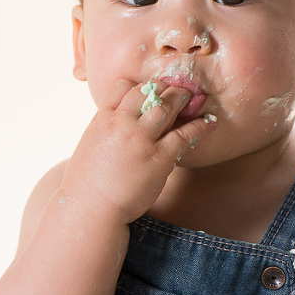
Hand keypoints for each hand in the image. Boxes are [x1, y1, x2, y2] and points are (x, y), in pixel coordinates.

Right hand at [61, 79, 216, 222]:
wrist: (90, 208)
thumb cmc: (87, 180)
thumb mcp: (90, 142)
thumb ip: (104, 125)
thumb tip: (116, 114)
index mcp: (103, 119)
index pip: (123, 86)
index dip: (138, 86)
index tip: (148, 92)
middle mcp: (121, 124)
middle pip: (147, 91)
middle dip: (163, 88)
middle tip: (174, 92)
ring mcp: (140, 140)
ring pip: (166, 106)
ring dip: (180, 98)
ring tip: (190, 99)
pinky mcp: (158, 158)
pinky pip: (183, 135)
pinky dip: (199, 126)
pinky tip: (208, 123)